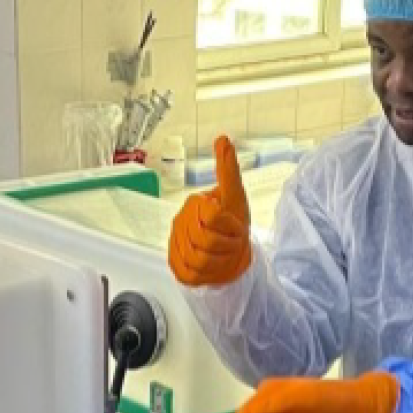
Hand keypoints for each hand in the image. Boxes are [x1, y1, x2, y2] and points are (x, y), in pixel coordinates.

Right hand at [168, 135, 251, 285]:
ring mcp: (176, 244)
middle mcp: (181, 223)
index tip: (237, 227)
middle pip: (207, 240)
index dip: (231, 225)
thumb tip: (223, 138)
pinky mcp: (176, 266)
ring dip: (221, 260)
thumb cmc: (234, 225)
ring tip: (224, 253)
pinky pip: (192, 274)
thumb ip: (228, 170)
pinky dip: (209, 274)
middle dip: (228, 245)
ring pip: (200, 260)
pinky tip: (213, 266)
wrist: (232, 255)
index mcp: (195, 204)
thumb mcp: (236, 197)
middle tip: (233, 242)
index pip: (213, 216)